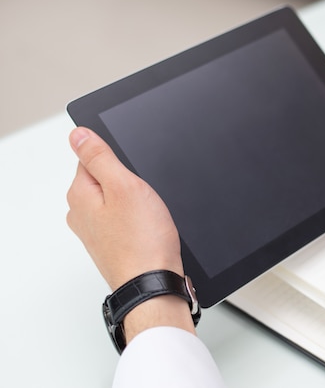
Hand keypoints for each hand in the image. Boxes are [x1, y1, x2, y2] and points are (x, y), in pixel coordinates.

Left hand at [66, 127, 182, 290]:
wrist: (154, 282)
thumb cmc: (142, 241)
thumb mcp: (124, 185)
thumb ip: (99, 156)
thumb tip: (78, 135)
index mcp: (80, 194)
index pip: (92, 157)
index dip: (120, 160)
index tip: (134, 174)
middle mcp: (81, 213)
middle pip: (106, 178)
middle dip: (129, 181)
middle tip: (145, 198)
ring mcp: (96, 230)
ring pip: (118, 199)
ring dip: (136, 202)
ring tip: (149, 216)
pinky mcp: (112, 243)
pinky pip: (125, 219)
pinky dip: (139, 220)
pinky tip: (149, 228)